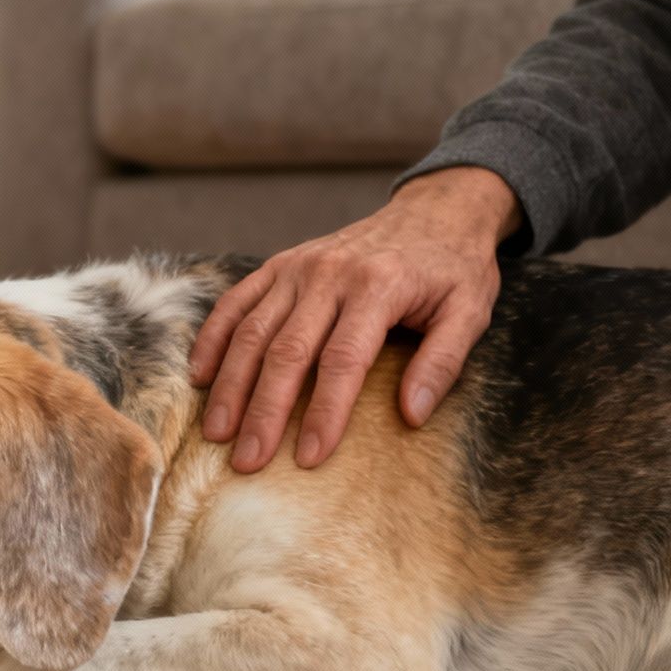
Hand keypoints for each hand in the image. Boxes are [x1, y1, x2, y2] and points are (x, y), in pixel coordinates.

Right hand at [188, 167, 522, 472]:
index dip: (324, 412)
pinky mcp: (280, 264)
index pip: (343, 360)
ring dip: (231, 384)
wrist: (435, 209)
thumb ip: (441, 362)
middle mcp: (329, 274)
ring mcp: (298, 267)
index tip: (308, 457)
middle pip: (286, 351)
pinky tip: (201, 376)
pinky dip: (214, 338)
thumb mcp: (469, 311)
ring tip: (217, 432)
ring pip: (252, 330)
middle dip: (264, 411)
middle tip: (247, 460)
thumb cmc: (454, 268)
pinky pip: (236, 302)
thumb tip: (412, 414)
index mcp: (378, 286)